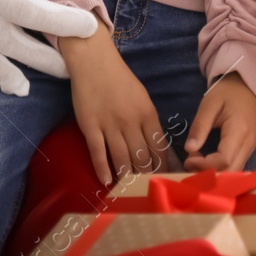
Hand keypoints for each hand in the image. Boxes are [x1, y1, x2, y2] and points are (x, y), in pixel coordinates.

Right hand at [62, 25, 165, 185]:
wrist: (95, 63)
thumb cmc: (120, 80)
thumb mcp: (142, 98)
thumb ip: (148, 121)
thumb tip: (155, 146)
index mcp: (148, 114)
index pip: (159, 147)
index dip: (162, 166)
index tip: (164, 180)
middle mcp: (131, 121)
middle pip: (142, 156)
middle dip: (146, 176)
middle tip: (148, 193)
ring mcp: (110, 124)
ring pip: (122, 157)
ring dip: (126, 177)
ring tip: (129, 191)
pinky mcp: (90, 126)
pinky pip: (98, 152)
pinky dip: (103, 168)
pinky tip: (106, 181)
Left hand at [182, 73, 255, 171]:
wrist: (246, 87)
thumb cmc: (226, 93)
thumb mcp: (209, 105)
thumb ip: (200, 126)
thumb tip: (189, 149)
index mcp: (239, 131)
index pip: (224, 160)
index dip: (204, 165)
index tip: (188, 158)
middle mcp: (248, 145)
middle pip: (230, 172)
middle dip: (207, 174)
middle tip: (190, 162)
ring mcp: (249, 149)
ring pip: (233, 173)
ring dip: (213, 174)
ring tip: (196, 161)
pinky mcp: (247, 151)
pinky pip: (234, 168)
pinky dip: (219, 170)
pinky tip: (205, 162)